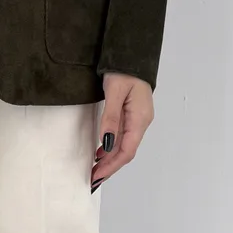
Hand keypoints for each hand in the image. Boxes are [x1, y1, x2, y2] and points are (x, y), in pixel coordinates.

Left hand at [92, 73, 153, 189]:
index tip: (97, 176)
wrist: (130, 54)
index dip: (112, 166)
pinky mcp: (131, 115)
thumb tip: (107, 143)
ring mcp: (137, 119)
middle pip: (126, 151)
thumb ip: (111, 118)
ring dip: (110, 159)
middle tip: (92, 178)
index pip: (127, 150)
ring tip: (94, 170)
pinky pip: (122, 137)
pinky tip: (101, 152)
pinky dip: (111, 148)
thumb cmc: (123, 70)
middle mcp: (141, 121)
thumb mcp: (114, 92)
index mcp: (140, 118)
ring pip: (124, 146)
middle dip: (109, 167)